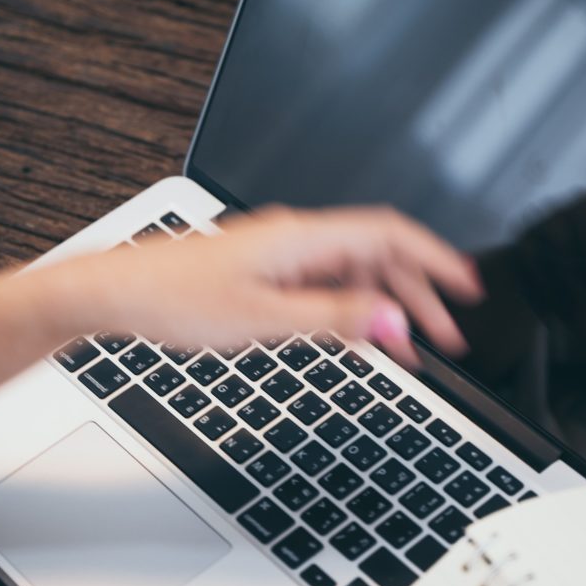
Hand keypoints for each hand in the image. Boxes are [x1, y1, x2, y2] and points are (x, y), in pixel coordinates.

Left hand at [54, 206, 483, 367]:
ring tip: (412, 350)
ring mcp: (283, 255)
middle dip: (420, 294)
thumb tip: (391, 320)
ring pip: (355, 273)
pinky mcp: (269, 272)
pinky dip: (353, 311)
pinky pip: (327, 286)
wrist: (118, 294)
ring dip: (388, 306)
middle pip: (379, 256)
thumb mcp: (262, 317)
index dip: (436, 258)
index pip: (390, 234)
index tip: (468, 286)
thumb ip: (333, 319)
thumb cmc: (173, 298)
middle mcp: (297, 238)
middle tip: (448, 336)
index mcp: (302, 237)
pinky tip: (360, 338)